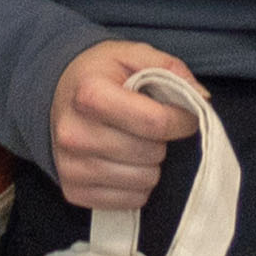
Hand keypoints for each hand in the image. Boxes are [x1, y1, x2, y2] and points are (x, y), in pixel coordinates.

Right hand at [48, 41, 204, 214]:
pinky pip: (130, 200)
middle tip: (147, 126)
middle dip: (161, 140)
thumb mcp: (131, 55)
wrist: (54, 94)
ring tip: (134, 143)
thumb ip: (169, 68)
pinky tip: (123, 162)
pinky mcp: (73, 191)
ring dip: (149, 164)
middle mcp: (75, 133)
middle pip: (151, 154)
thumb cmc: (99, 75)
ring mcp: (71, 166)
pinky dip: (136, 184)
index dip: (183, 120)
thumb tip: (200, 98)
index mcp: (89, 94)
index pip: (155, 122)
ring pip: (144, 181)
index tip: (186, 114)